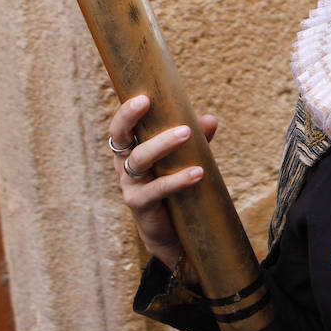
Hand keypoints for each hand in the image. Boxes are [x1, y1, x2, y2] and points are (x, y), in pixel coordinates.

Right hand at [110, 95, 215, 269]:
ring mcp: (130, 185)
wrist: (172, 233)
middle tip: (147, 102)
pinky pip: (156, 189)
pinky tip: (198, 173)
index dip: (125, 111)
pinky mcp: (140, 205)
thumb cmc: (174, 189)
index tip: (141, 96)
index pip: (121, 126)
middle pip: (120, 137)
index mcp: (130, 150)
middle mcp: (124, 165)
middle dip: (130, 118)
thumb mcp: (184, 161)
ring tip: (188, 133)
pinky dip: (177, 179)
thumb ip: (195, 141)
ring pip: (139, 159)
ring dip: (162, 144)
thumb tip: (210, 119)